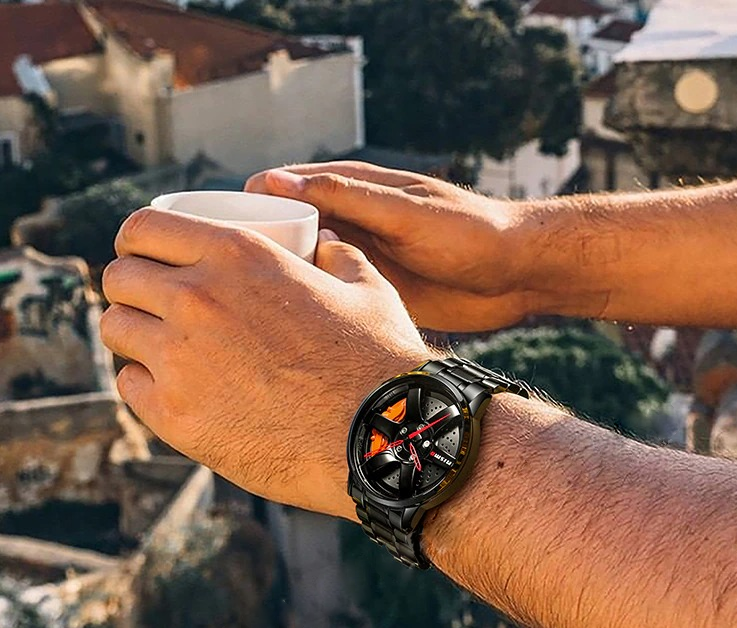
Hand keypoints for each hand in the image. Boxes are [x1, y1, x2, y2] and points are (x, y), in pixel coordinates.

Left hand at [100, 212, 432, 517]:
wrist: (378, 436)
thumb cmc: (376, 361)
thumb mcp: (367, 289)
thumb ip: (339, 256)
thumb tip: (325, 245)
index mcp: (238, 256)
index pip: (144, 229)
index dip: (136, 242)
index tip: (146, 258)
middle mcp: (196, 300)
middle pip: (119, 278)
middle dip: (130, 287)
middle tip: (153, 305)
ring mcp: (180, 360)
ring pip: (114, 329)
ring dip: (133, 334)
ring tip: (160, 346)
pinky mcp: (176, 417)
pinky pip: (129, 386)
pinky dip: (144, 383)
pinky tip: (173, 388)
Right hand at [245, 162, 536, 330]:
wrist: (515, 275)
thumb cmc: (468, 233)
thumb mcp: (405, 212)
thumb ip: (347, 195)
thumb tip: (275, 179)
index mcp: (356, 192)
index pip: (288, 190)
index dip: (250, 205)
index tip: (210, 227)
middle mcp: (353, 225)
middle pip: (289, 232)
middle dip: (255, 251)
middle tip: (216, 280)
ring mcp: (362, 261)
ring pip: (306, 269)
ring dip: (277, 284)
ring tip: (237, 310)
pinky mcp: (375, 292)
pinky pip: (331, 297)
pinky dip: (308, 306)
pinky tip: (283, 328)